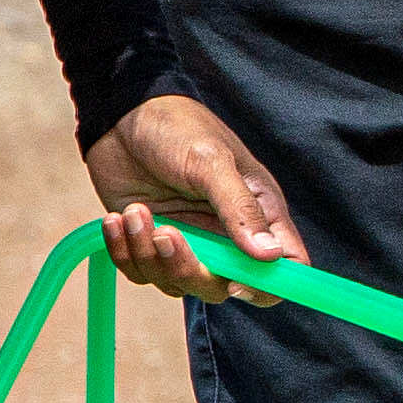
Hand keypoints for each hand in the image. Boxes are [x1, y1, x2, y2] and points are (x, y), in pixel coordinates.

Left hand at [85, 92, 301, 300]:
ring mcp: (188, 242)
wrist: (121, 116)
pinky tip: (117, 219)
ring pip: (177, 283)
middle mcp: (226, 235)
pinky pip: (141, 272)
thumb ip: (239, 209)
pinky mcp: (150, 243)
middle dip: (188, 269)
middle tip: (166, 233)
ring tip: (134, 211)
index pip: (284, 267)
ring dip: (147, 254)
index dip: (267, 287)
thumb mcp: (211, 162)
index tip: (235, 283)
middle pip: (222, 287)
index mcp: (258, 213)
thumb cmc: (177, 127)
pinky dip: (125, 251)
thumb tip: (269, 255)